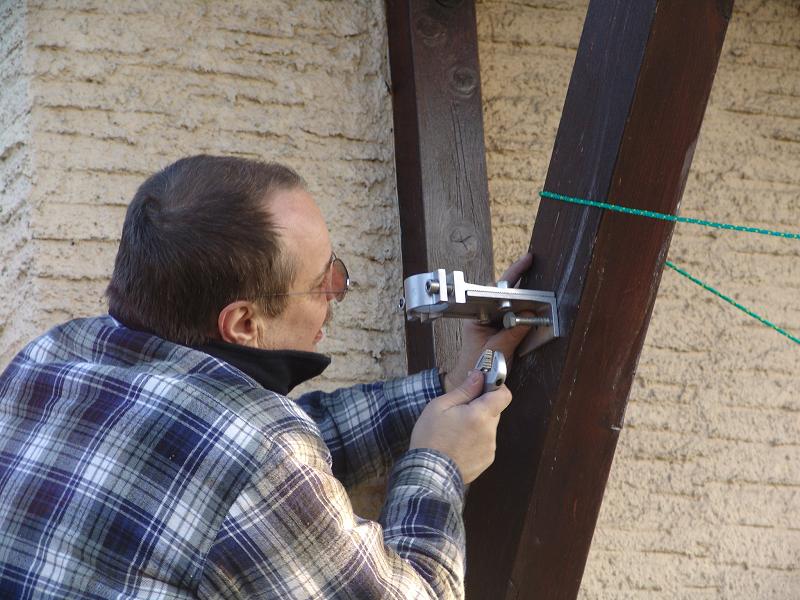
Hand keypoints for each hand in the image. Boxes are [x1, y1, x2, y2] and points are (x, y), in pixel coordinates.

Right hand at [410, 370, 511, 483]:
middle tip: (459, 411)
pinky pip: (485, 443)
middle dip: (480, 408)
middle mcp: (490, 431)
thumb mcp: (439, 407)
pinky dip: (475, 441)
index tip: (483, 385)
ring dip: (477, 425)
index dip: (496, 387)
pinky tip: (458, 445)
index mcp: (480, 415)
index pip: (504, 395)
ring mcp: (490, 448)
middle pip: (493, 411)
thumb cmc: (430, 438)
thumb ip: (463, 390)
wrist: (428, 474)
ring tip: (455, 432)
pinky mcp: (486, 460)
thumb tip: (479, 376)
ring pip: (488, 428)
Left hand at [444, 252, 533, 392]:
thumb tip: (530, 316)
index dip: (512, 276)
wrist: (472, 380)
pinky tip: (531, 311)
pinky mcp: (497, 327)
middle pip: (503, 293)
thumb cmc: (478, 366)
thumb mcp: (497, 350)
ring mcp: (489, 320)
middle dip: (519, 282)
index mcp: (477, 316)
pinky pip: (512, 315)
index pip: (495, 291)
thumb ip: (513, 333)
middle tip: (532, 266)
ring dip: (522, 299)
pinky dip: (522, 313)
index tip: (525, 263)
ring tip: (535, 292)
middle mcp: (482, 314)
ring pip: (509, 304)